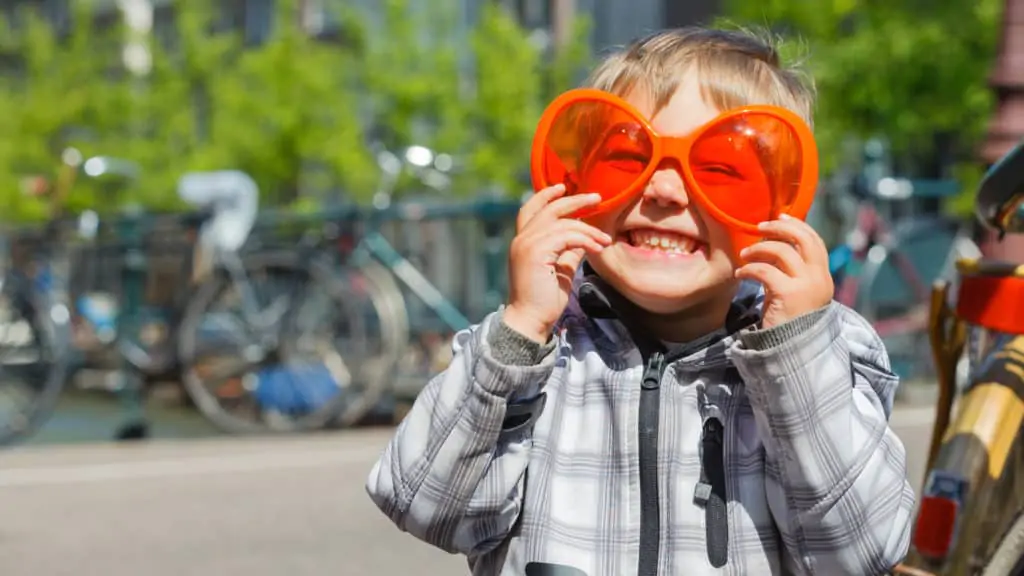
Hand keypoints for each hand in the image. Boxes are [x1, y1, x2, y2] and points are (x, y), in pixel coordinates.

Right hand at [504, 184, 611, 342]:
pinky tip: (598, 248)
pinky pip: (567, 236)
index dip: (546, 195)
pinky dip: (585, 240)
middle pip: (549, 208)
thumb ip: (569, 251)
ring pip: (563, 223)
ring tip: (605, 240)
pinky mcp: (536, 252)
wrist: (531, 320)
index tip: (563, 187)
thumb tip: (585, 239)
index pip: (531, 208)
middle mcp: (522, 239)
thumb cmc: (544, 299)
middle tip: (597, 198)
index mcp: (524, 241)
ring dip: (588, 229)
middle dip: (574, 200)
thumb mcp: (561, 269)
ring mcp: (526, 244)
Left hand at [735, 214, 833, 328]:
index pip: (815, 241)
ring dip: (759, 249)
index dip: (797, 226)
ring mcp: (806, 286)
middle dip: (780, 228)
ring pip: (782, 251)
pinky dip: (749, 268)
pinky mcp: (788, 294)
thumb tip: (774, 246)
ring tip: (744, 255)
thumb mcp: (796, 293)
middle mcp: (819, 279)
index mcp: (823, 277)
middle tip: (760, 227)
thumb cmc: (788, 323)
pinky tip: (740, 274)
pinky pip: (765, 270)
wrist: (791, 352)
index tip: (780, 217)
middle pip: (803, 239)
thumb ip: (792, 272)